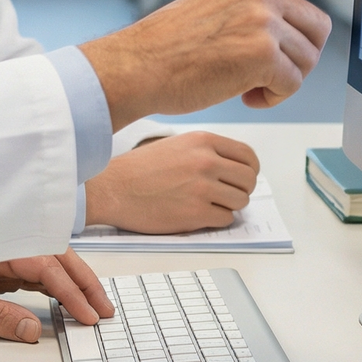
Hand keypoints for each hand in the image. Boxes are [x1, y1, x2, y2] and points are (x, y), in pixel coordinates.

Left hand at [0, 251, 113, 343]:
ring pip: (44, 263)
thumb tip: (30, 330)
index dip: (71, 290)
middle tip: (105, 310)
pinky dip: (51, 287)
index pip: (43, 264)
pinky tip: (64, 304)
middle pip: (52, 257)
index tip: (88, 314)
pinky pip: (30, 273)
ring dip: (70, 284)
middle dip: (82, 282)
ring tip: (93, 308)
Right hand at [80, 0, 361, 128]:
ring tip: (244, 83)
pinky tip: (244, 95)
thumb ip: (254, 7)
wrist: (137, 66)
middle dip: (299, 57)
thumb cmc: (168, 47)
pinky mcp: (261, 52)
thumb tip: (291, 36)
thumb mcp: (214, 5)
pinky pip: (293, 83)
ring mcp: (262, 19)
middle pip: (317, 29)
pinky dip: (273, 97)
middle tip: (261, 72)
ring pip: (307, 59)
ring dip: (283, 80)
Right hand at [84, 132, 259, 232]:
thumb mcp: (176, 145)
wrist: (112, 189)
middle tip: (228, 194)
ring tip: (209, 204)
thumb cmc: (138, 170)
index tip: (243, 178)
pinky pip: (225, 219)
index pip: (248, 156)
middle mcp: (206, 161)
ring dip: (229, 206)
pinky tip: (198, 214)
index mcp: (202, 141)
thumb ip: (206, 152)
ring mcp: (202, 188)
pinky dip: (216, 220)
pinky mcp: (196, 213)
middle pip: (249, 179)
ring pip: (240, 201)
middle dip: (242, 189)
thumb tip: (233, 168)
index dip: (249, 170)